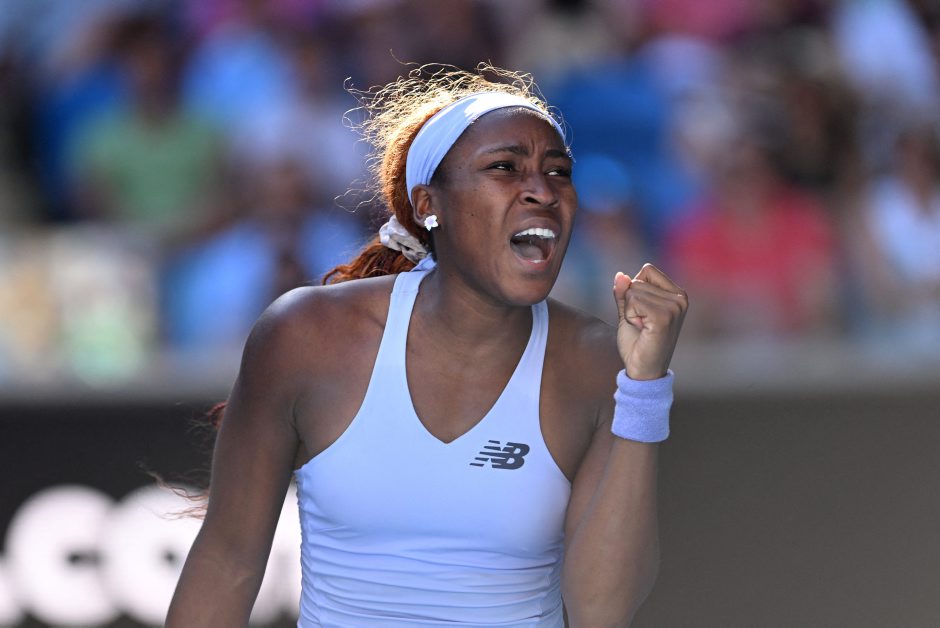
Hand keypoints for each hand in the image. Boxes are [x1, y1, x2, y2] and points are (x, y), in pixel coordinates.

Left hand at [613, 264, 687, 379]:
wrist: (642, 371)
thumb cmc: (637, 343)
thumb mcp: (628, 312)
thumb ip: (624, 293)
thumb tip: (620, 275)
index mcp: (677, 294)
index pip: (647, 270)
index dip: (634, 290)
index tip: (642, 313)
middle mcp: (681, 298)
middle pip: (637, 281)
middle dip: (630, 304)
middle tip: (642, 325)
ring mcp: (675, 307)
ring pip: (633, 292)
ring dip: (630, 312)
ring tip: (643, 328)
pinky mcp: (665, 317)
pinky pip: (633, 301)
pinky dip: (630, 316)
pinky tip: (642, 330)